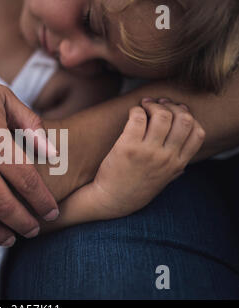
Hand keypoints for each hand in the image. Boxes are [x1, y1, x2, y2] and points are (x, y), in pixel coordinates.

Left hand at [73, 98, 205, 219]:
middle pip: (183, 120)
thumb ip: (174, 171)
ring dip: (153, 105)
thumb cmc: (134, 190)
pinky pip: (137, 118)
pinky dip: (136, 110)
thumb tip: (183, 164)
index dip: (188, 116)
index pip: (198, 132)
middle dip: (172, 107)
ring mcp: (148, 152)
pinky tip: (132, 113)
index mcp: (177, 165)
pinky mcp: (128, 147)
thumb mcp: (161, 183)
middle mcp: (166, 158)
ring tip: (144, 107)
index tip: (175, 113)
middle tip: (158, 105)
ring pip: (162, 115)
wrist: (111, 200)